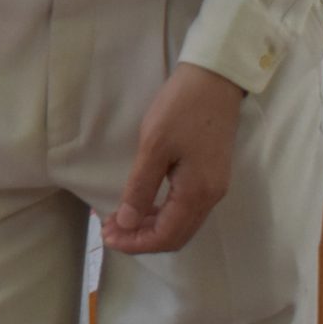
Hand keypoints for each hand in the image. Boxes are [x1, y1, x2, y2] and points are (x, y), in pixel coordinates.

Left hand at [103, 63, 244, 255]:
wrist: (214, 80)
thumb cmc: (181, 108)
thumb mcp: (154, 146)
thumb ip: (141, 187)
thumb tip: (128, 223)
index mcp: (197, 192)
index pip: (166, 236)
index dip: (136, 243)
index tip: (107, 237)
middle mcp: (211, 197)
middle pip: (176, 236)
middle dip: (141, 239)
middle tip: (108, 231)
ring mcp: (214, 187)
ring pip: (181, 224)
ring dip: (151, 228)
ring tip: (119, 221)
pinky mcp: (211, 176)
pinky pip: (186, 209)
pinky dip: (162, 214)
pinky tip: (142, 206)